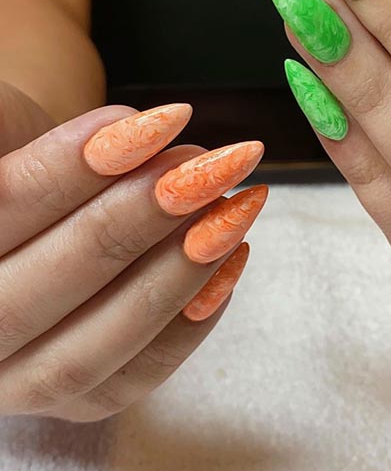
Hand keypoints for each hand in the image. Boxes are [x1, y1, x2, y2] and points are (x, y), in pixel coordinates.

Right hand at [0, 85, 265, 420]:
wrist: (36, 212)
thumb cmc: (25, 161)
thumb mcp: (7, 127)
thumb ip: (15, 124)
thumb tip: (120, 133)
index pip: (1, 209)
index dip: (73, 167)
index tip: (160, 121)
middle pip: (41, 289)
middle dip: (136, 220)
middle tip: (209, 167)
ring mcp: (17, 381)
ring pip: (86, 350)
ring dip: (175, 273)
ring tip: (236, 207)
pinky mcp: (76, 399)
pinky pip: (132, 378)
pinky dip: (189, 322)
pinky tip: (233, 255)